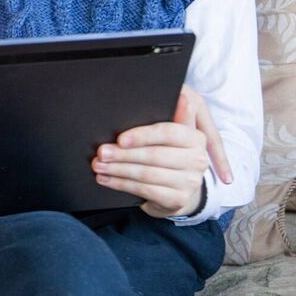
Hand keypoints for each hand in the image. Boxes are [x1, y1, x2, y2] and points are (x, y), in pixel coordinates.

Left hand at [91, 86, 230, 217]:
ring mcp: (190, 182)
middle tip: (101, 152)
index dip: (143, 135)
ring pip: (146, 174)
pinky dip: (121, 184)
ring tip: (98, 165)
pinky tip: (106, 179)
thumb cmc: (169, 154)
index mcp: (196, 139)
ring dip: (117, 170)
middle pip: (154, 155)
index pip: (169, 133)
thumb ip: (174, 116)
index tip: (120, 138)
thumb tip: (182, 95)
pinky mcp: (178, 200)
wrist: (179, 189)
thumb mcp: (171, 135)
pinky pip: (144, 190)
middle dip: (123, 154)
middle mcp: (197, 160)